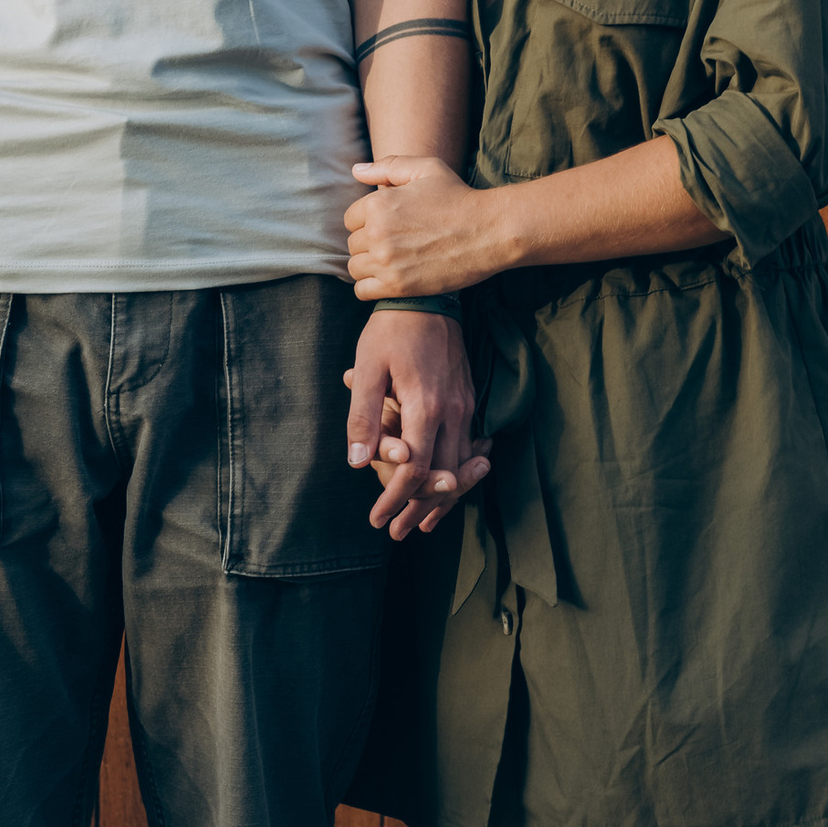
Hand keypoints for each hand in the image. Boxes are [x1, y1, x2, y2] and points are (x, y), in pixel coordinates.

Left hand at [344, 308, 488, 538]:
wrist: (428, 295)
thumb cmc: (390, 330)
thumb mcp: (367, 368)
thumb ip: (363, 417)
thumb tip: (358, 464)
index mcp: (425, 406)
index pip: (416, 470)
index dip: (396, 499)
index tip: (377, 519)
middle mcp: (453, 411)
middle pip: (444, 476)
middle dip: (420, 508)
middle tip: (397, 532)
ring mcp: (466, 405)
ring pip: (461, 465)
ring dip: (443, 497)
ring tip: (423, 522)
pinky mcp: (469, 398)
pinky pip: (468, 446)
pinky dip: (458, 472)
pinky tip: (449, 484)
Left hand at [346, 155, 507, 300]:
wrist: (489, 232)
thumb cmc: (458, 197)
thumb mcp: (426, 169)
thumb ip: (388, 167)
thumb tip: (355, 171)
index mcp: (378, 204)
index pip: (350, 219)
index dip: (368, 220)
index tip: (389, 224)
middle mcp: (377, 233)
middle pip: (353, 244)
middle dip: (369, 243)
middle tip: (395, 242)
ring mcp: (386, 262)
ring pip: (355, 267)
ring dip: (369, 265)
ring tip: (392, 261)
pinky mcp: (397, 286)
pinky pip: (362, 291)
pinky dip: (371, 286)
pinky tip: (389, 278)